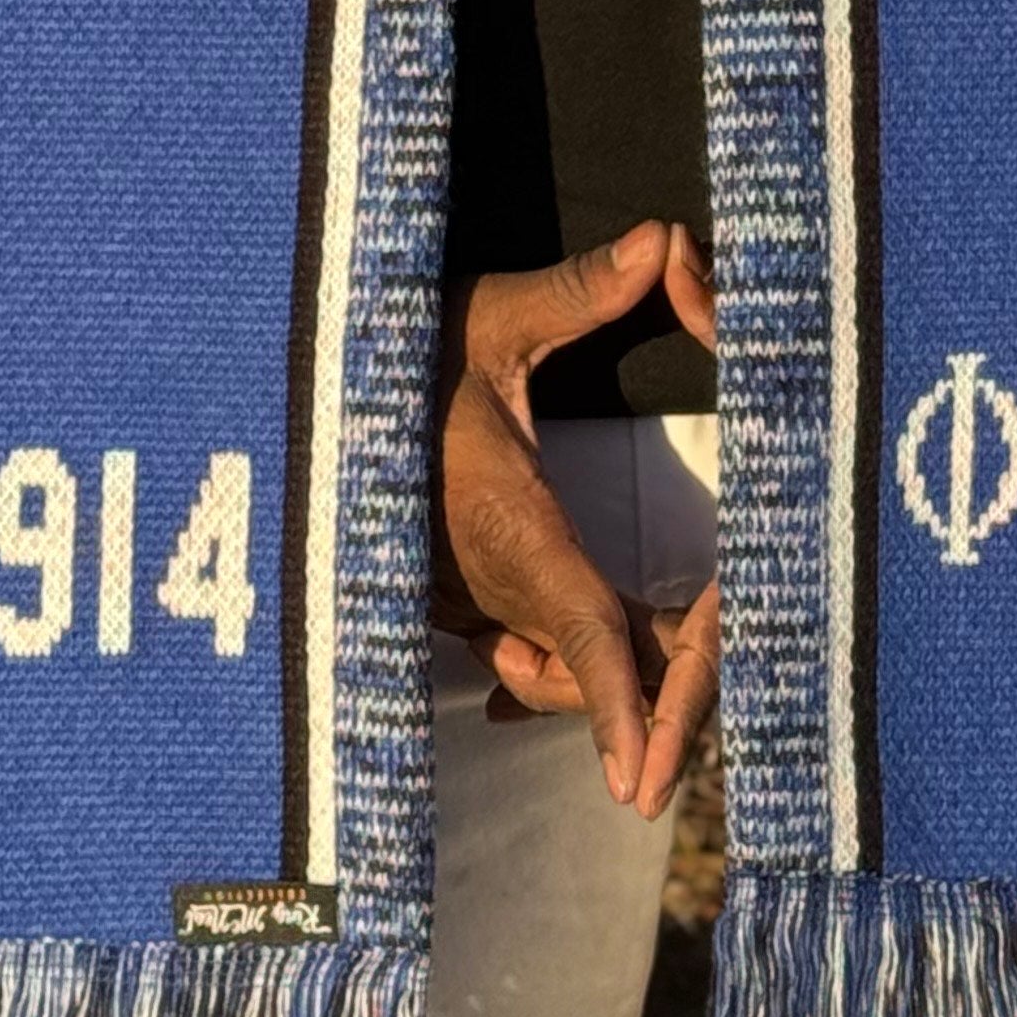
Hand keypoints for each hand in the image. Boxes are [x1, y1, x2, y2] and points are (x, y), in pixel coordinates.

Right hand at [430, 218, 720, 819]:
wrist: (299, 392)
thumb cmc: (400, 347)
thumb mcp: (488, 314)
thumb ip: (576, 291)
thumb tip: (659, 239)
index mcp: (505, 521)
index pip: (580, 628)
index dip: (620, 703)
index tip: (646, 778)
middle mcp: (481, 582)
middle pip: (586, 668)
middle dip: (655, 695)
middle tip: (718, 700)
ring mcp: (458, 603)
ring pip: (553, 670)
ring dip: (610, 677)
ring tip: (680, 673)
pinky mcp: (443, 606)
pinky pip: (520, 656)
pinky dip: (565, 664)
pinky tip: (593, 664)